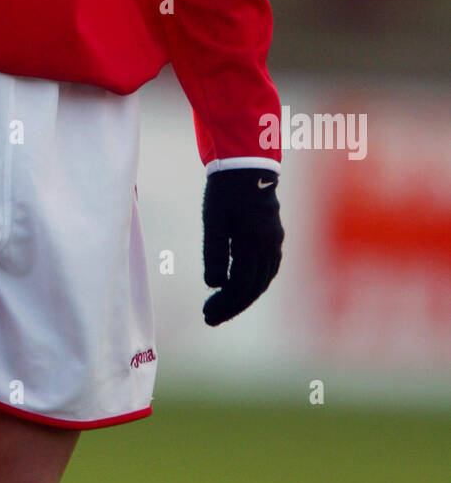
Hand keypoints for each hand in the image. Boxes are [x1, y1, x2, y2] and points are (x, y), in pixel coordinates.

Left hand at [202, 167, 282, 324]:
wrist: (246, 164)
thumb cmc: (225, 190)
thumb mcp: (213, 219)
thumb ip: (215, 252)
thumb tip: (214, 284)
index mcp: (255, 241)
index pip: (241, 284)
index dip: (224, 303)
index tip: (206, 314)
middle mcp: (270, 245)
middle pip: (254, 287)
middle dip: (232, 306)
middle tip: (210, 318)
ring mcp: (274, 241)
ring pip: (263, 280)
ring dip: (243, 297)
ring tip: (222, 308)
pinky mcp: (274, 236)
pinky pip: (267, 268)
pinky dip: (254, 283)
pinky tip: (239, 288)